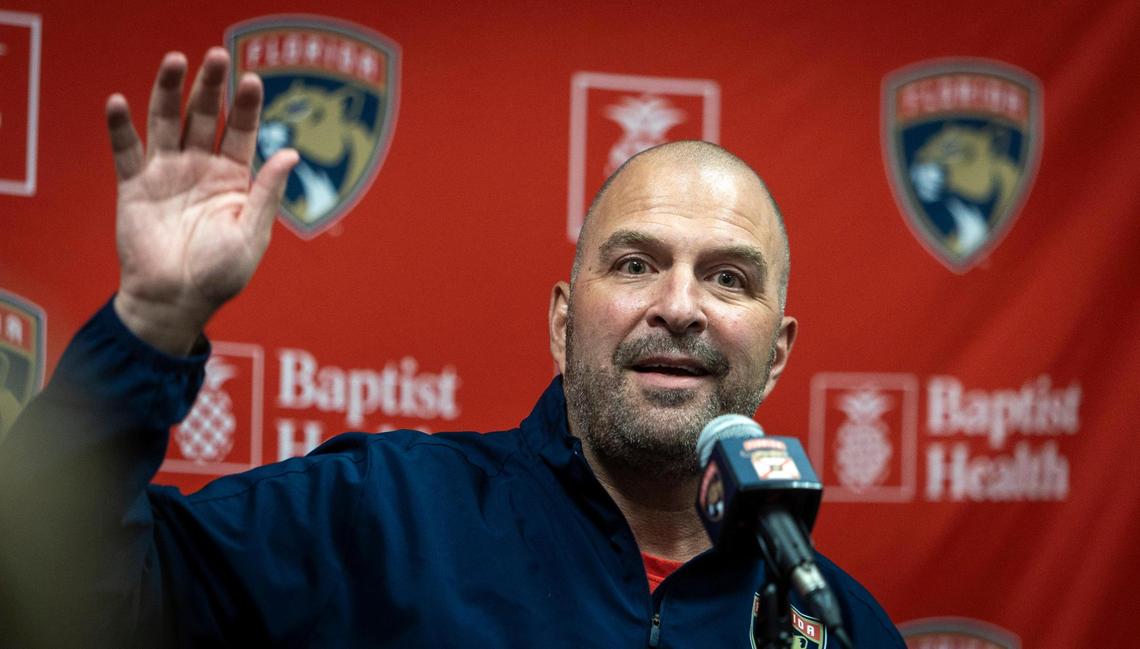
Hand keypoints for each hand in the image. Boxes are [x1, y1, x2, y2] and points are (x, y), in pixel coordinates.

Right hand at [108, 48, 297, 354]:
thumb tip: (290, 152)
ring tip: (175, 60)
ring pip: (166, 121)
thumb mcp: (252, 234)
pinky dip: (120, 127)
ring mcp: (166, 174)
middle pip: (204, 115)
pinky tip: (119, 102)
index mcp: (234, 178)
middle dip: (210, 86)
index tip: (253, 80)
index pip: (243, 131)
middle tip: (215, 55)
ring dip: (169, 91)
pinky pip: (125, 151)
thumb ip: (266, 192)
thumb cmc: (220, 276)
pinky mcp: (134, 187)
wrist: (176, 302)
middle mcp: (200, 167)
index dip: (247, 106)